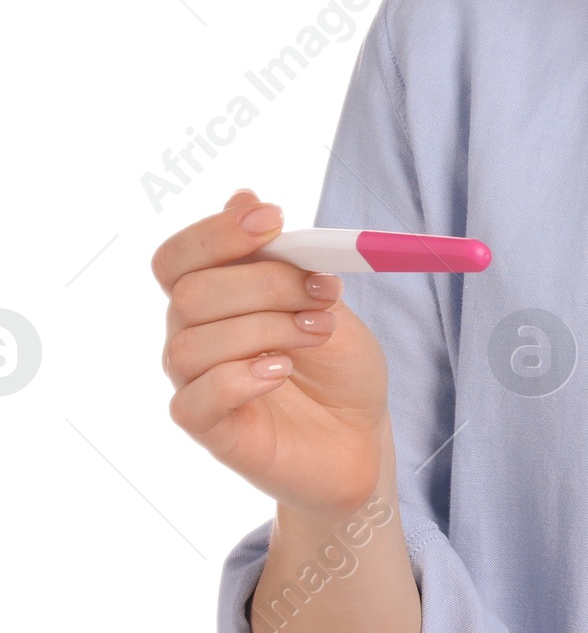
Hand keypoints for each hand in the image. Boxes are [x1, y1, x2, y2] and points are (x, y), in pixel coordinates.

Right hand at [152, 188, 392, 522]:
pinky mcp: (210, 430)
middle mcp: (194, 336)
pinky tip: (280, 371)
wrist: (363, 436)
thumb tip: (242, 196)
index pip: (180, 256)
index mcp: (216, 296)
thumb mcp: (326, 301)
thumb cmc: (339, 367)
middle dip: (265, 283)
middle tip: (323, 293)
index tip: (275, 219)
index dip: (218, 232)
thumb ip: (286, 258)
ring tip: (317, 333)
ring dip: (266, 327)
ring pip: (192, 342)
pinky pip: (194, 398)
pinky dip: (240, 376)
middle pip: (191, 293)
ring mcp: (197, 383)